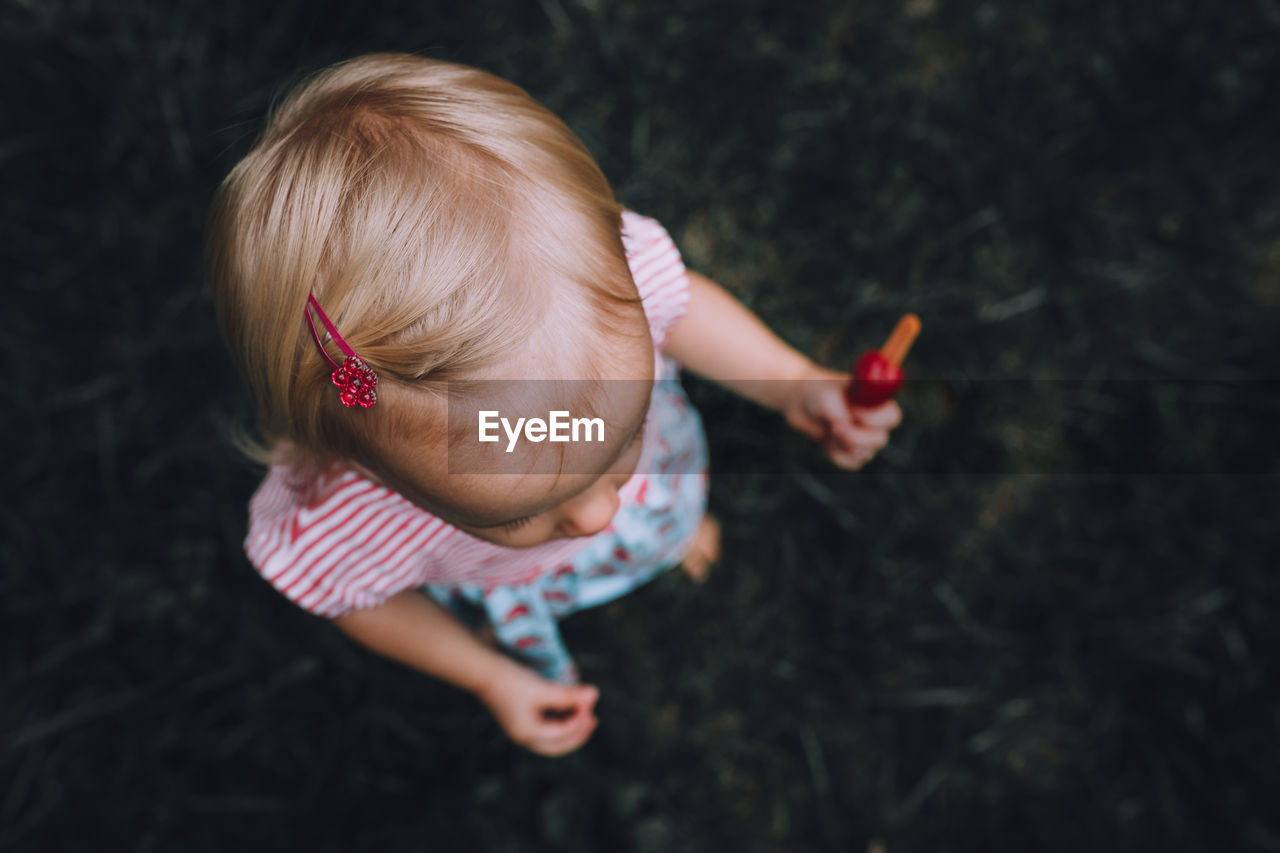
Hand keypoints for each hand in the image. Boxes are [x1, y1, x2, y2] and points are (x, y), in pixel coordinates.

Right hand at [475, 658, 599, 756]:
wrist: (483, 670)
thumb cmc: (511, 680)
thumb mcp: (542, 689)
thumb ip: (568, 695)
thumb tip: (594, 695)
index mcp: (529, 734)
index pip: (563, 735)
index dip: (580, 720)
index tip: (592, 704)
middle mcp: (524, 736)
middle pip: (558, 744)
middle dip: (577, 733)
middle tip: (593, 719)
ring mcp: (521, 727)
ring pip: (551, 735)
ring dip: (569, 725)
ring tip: (583, 712)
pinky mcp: (520, 717)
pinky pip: (544, 725)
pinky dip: (558, 718)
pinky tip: (567, 707)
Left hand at [782, 364, 901, 469]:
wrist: (802, 403)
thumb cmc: (818, 393)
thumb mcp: (826, 397)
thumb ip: (838, 410)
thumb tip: (845, 427)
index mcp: (876, 401)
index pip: (892, 417)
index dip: (874, 420)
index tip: (853, 413)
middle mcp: (875, 420)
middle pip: (880, 440)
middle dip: (856, 437)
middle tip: (835, 427)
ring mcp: (865, 437)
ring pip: (866, 454)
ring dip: (842, 444)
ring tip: (829, 428)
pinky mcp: (853, 450)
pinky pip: (853, 463)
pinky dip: (838, 455)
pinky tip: (828, 441)